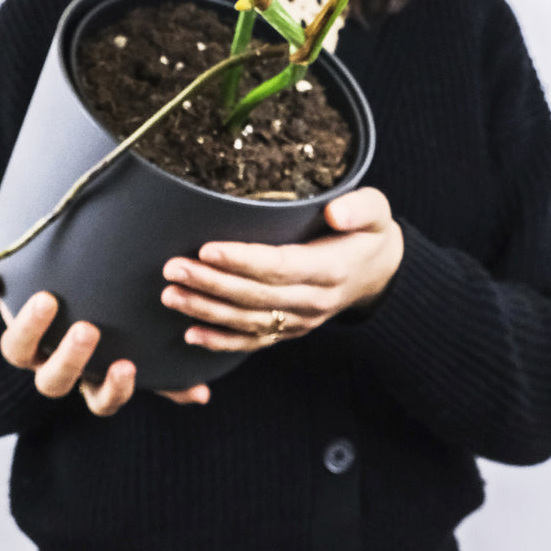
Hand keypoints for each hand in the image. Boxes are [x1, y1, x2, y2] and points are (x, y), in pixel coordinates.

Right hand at [0, 271, 209, 412]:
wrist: (86, 281)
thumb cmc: (45, 275)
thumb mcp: (17, 272)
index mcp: (32, 344)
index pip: (18, 349)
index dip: (28, 329)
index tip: (48, 298)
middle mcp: (60, 367)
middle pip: (53, 382)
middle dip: (70, 359)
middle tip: (89, 329)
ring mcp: (96, 377)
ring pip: (98, 400)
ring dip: (114, 389)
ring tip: (128, 365)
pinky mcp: (133, 376)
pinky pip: (155, 392)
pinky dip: (176, 392)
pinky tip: (197, 391)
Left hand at [159, 186, 403, 353]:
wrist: (380, 273)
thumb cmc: (369, 233)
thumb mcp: (377, 212)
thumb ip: (360, 208)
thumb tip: (335, 212)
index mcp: (331, 270)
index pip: (279, 266)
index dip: (242, 260)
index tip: (208, 249)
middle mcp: (313, 301)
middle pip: (255, 296)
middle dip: (211, 284)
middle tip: (174, 268)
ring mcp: (301, 321)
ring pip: (248, 321)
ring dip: (206, 311)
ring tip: (170, 295)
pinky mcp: (291, 331)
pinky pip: (253, 341)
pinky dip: (221, 342)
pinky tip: (191, 335)